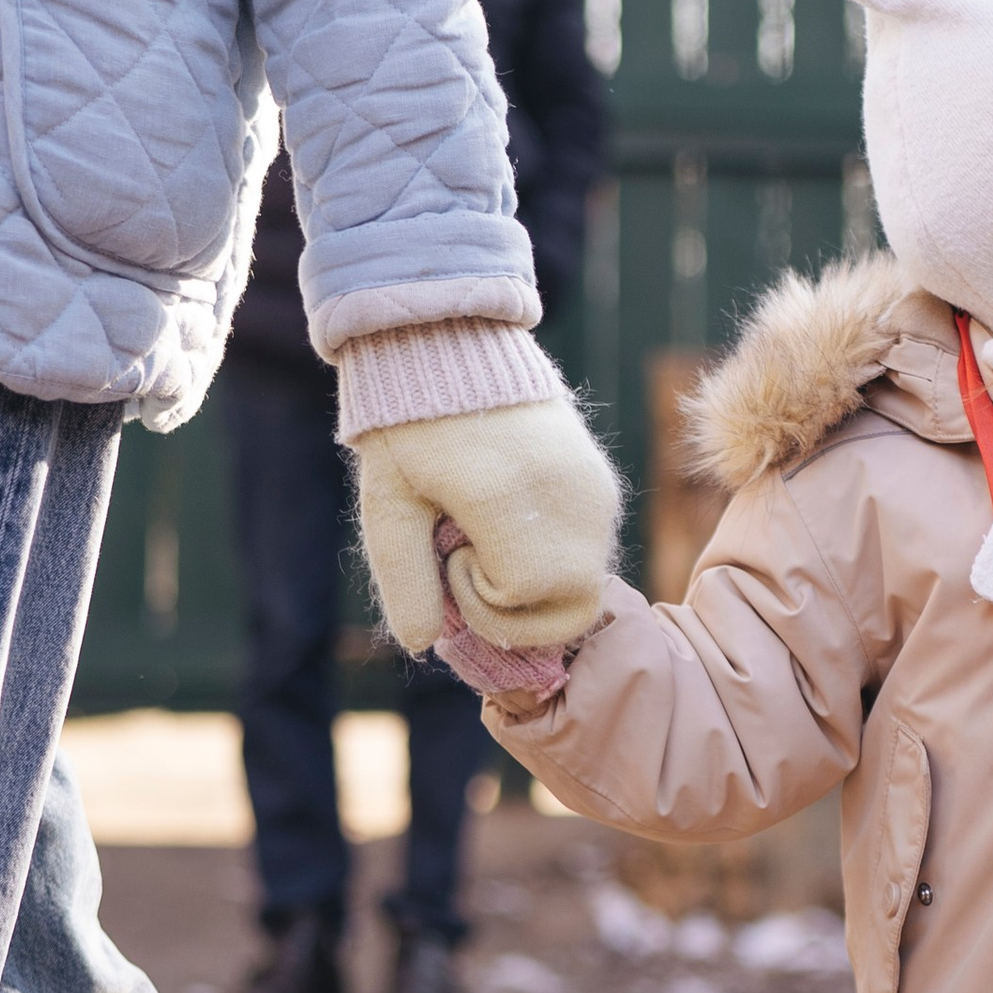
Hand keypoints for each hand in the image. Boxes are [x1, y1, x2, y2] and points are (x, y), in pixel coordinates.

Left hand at [355, 394, 619, 651]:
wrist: (451, 347)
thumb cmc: (407, 428)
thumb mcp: (388, 506)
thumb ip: (405, 580)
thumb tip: (422, 645)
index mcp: (509, 501)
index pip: (518, 602)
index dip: (477, 602)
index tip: (448, 555)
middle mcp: (569, 500)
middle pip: (569, 608)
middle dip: (518, 609)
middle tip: (471, 562)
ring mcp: (595, 491)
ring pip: (586, 586)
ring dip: (538, 586)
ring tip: (491, 538)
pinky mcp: (603, 482)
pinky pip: (594, 552)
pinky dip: (558, 560)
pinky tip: (516, 522)